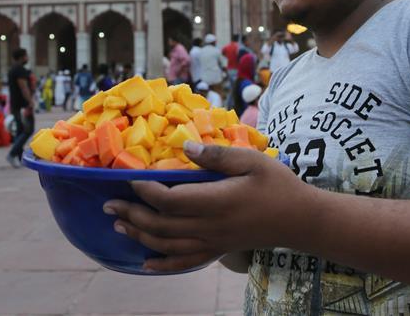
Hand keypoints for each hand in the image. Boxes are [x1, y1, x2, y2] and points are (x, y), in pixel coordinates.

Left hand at [103, 142, 306, 272]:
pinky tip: (145, 264)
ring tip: (119, 225)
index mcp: (215, 202)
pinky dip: (162, 265)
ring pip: (167, 246)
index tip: (129, 178)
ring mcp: (213, 242)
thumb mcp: (251, 160)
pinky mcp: (218, 250)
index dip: (144, 190)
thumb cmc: (278, 185)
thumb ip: (216, 155)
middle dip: (131, 215)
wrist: (301, 220)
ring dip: (140, 236)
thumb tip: (185, 144)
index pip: (169, 200)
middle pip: (160, 225)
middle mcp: (209, 227)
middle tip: (107, 205)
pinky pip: (185, 263)